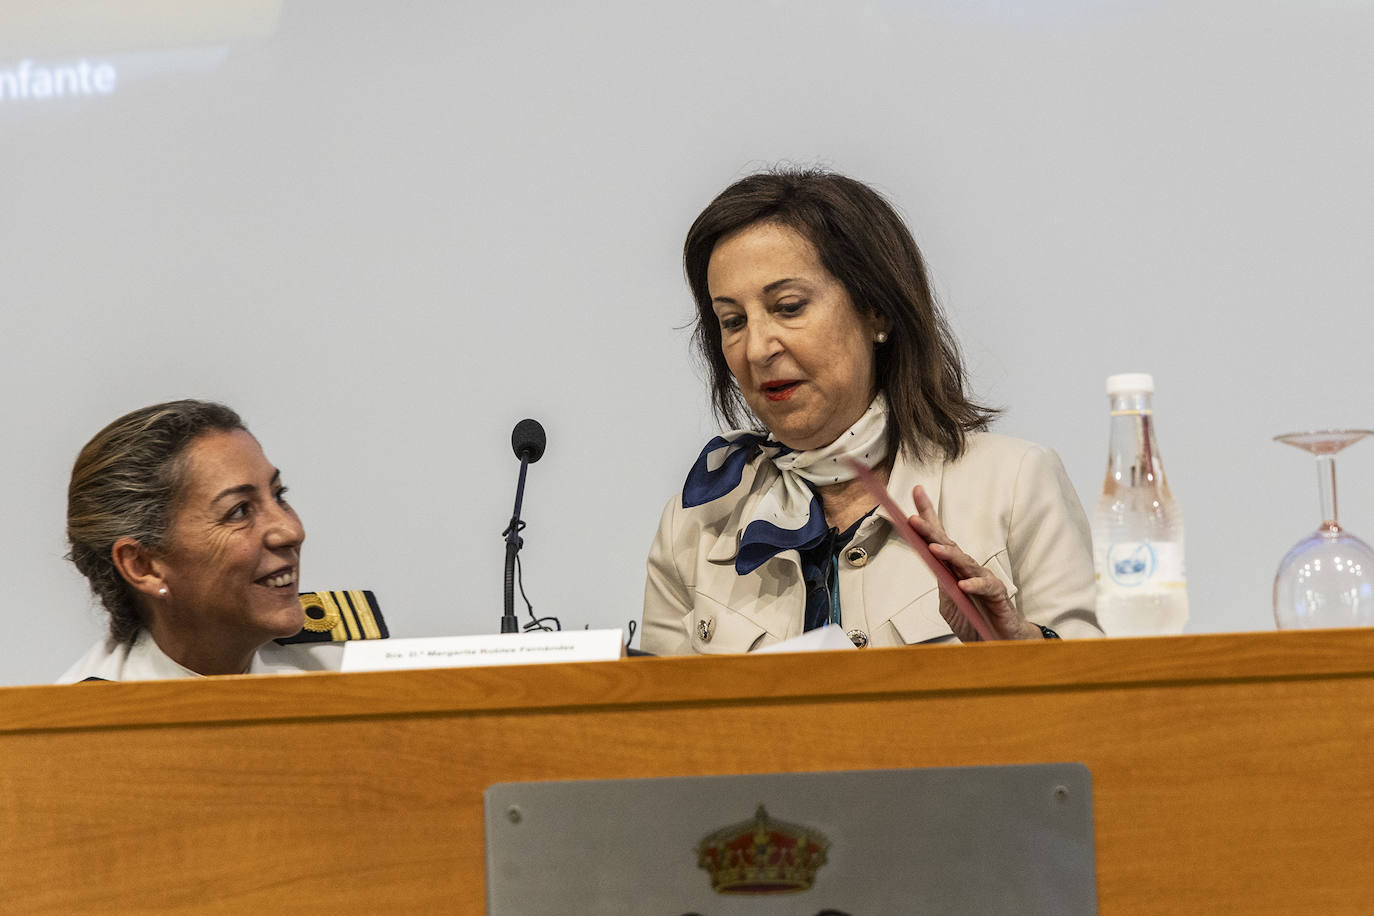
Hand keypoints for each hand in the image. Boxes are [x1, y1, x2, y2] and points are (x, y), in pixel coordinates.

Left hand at [907, 485, 1041, 641]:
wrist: (1000, 640)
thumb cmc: (975, 620)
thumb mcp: (950, 605)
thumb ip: (943, 586)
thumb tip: (934, 569)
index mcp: (954, 569)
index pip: (939, 538)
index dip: (928, 515)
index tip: (917, 492)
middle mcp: (968, 569)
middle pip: (948, 545)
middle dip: (930, 531)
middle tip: (913, 520)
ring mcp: (984, 580)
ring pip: (965, 563)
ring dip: (949, 555)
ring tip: (933, 548)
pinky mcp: (998, 595)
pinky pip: (985, 587)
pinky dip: (974, 585)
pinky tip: (963, 585)